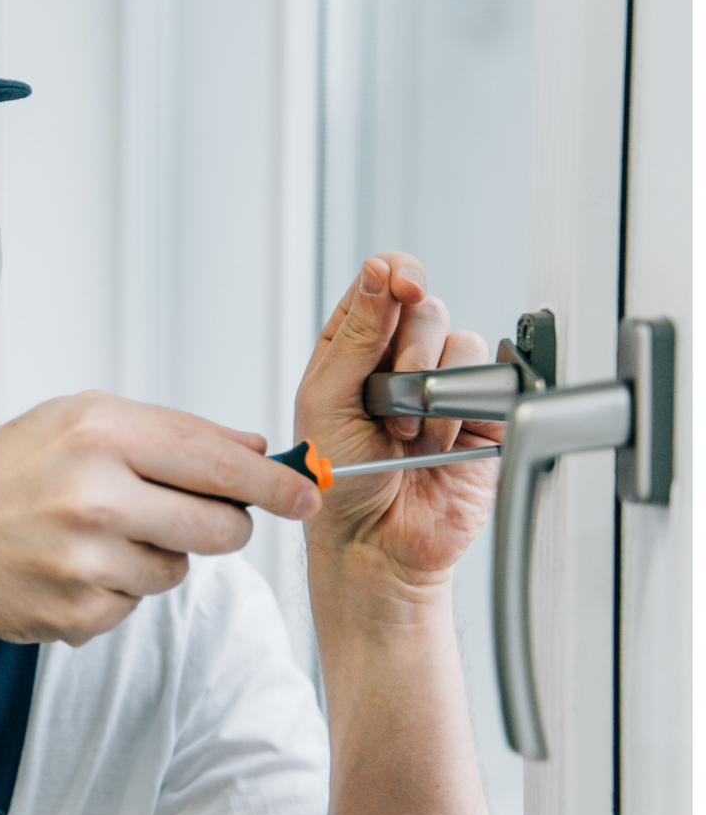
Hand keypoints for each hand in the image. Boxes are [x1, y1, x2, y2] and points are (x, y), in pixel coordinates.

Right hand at [0, 391, 321, 644]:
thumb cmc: (8, 471)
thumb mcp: (82, 421)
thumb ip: (174, 432)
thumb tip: (258, 449)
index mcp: (99, 432)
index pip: (218, 462)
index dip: (275, 483)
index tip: (308, 494)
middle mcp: (93, 495)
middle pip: (220, 527)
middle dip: (224, 525)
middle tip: (195, 516)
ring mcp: (83, 561)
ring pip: (180, 572)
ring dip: (159, 557)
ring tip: (102, 535)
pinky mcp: (75, 613)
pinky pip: (137, 606)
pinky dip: (118, 590)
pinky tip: (73, 567)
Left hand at [295, 254, 503, 614]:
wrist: (374, 543)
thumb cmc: (337, 481)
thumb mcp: (326, 399)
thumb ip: (356, 335)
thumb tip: (379, 271)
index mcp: (352, 346)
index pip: (380, 283)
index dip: (394, 275)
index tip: (399, 284)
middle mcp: (399, 359)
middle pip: (424, 306)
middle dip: (408, 351)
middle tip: (387, 401)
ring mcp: (441, 385)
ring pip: (460, 340)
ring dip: (430, 389)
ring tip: (406, 434)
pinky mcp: (481, 413)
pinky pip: (489, 380)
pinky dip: (460, 409)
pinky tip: (437, 442)